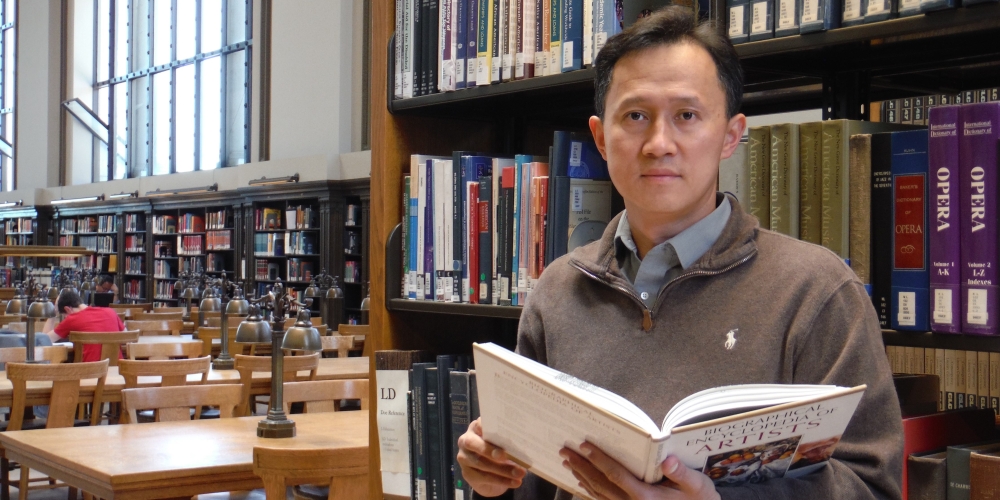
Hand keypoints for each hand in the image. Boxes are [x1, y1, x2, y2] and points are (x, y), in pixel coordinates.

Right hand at [456, 417, 525, 496]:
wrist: (490, 475)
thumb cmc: (498, 451)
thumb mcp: (502, 444)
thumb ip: (506, 441)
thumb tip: (522, 445)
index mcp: (475, 428)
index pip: (478, 424)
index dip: (485, 426)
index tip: (498, 429)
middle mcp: (466, 441)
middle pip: (473, 443)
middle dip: (489, 450)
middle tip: (505, 455)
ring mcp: (464, 458)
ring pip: (481, 463)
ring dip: (502, 469)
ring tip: (519, 473)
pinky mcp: (467, 474)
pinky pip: (485, 477)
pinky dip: (502, 480)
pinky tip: (515, 482)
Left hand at [560, 442, 720, 499]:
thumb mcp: (698, 486)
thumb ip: (682, 474)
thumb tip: (668, 460)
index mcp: (646, 497)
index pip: (617, 475)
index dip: (599, 460)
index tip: (585, 446)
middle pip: (601, 484)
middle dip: (581, 466)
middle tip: (565, 451)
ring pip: (599, 493)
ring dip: (581, 476)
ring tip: (567, 462)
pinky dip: (590, 489)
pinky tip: (581, 480)